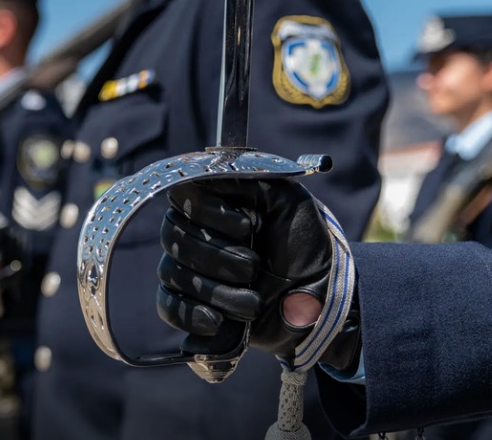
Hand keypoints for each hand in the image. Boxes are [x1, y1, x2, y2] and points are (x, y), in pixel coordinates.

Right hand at [155, 178, 359, 370]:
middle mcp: (196, 233)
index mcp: (215, 204)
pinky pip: (169, 306)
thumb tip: (207, 172)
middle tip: (255, 267)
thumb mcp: (288, 200)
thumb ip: (252, 177)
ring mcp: (190, 269)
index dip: (208, 212)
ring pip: (173, 272)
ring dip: (216, 290)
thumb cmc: (305, 245)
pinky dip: (190, 314)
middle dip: (217, 256)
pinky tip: (217, 320)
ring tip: (254, 301)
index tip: (246, 226)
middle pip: (174, 237)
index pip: (183, 196)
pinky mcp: (191, 304)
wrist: (322, 299)